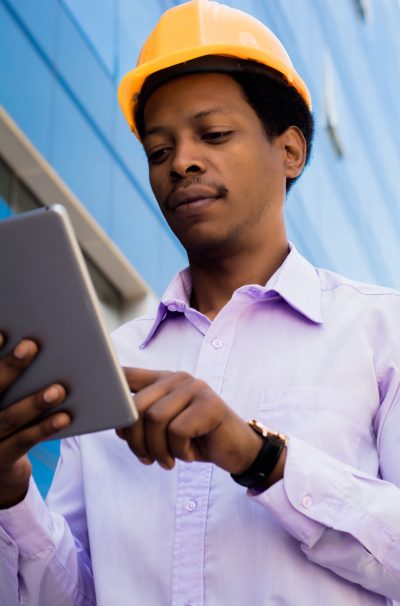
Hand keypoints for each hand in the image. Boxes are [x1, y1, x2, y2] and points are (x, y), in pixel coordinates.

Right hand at [0, 333, 70, 508]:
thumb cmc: (5, 415)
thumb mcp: (5, 394)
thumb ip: (12, 375)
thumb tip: (35, 342)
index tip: (3, 333)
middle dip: (10, 367)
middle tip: (31, 346)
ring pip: (8, 418)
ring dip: (34, 402)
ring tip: (58, 389)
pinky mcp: (0, 460)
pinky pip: (23, 442)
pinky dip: (44, 428)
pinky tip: (64, 417)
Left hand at [116, 368, 262, 473]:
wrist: (236, 450)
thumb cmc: (195, 439)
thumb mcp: (164, 428)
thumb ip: (141, 419)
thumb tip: (116, 422)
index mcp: (163, 380)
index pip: (127, 376)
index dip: (109, 388)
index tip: (97, 404)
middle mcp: (178, 378)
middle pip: (137, 405)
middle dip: (136, 440)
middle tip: (147, 458)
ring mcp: (196, 388)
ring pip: (155, 419)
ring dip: (158, 449)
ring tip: (168, 460)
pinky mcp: (210, 405)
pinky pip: (177, 431)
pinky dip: (179, 451)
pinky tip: (188, 454)